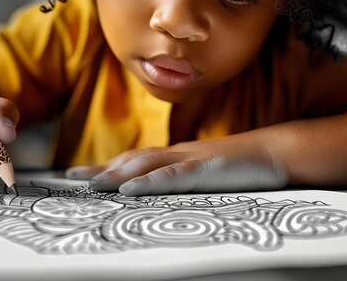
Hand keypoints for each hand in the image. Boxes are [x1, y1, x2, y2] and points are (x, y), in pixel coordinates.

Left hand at [65, 134, 287, 195]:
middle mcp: (178, 153)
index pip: (135, 160)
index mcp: (177, 156)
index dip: (107, 166)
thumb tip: (159, 193)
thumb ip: (184, 179)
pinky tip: (130, 189)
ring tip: (90, 185)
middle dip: (101, 168)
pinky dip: (149, 182)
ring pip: (146, 164)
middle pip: (132, 159)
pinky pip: (173, 176)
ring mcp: (191, 159)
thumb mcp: (207, 173)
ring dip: (116, 173)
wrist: (275, 153)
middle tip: (71, 179)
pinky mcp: (206, 169)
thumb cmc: (241, 167)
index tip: (82, 176)